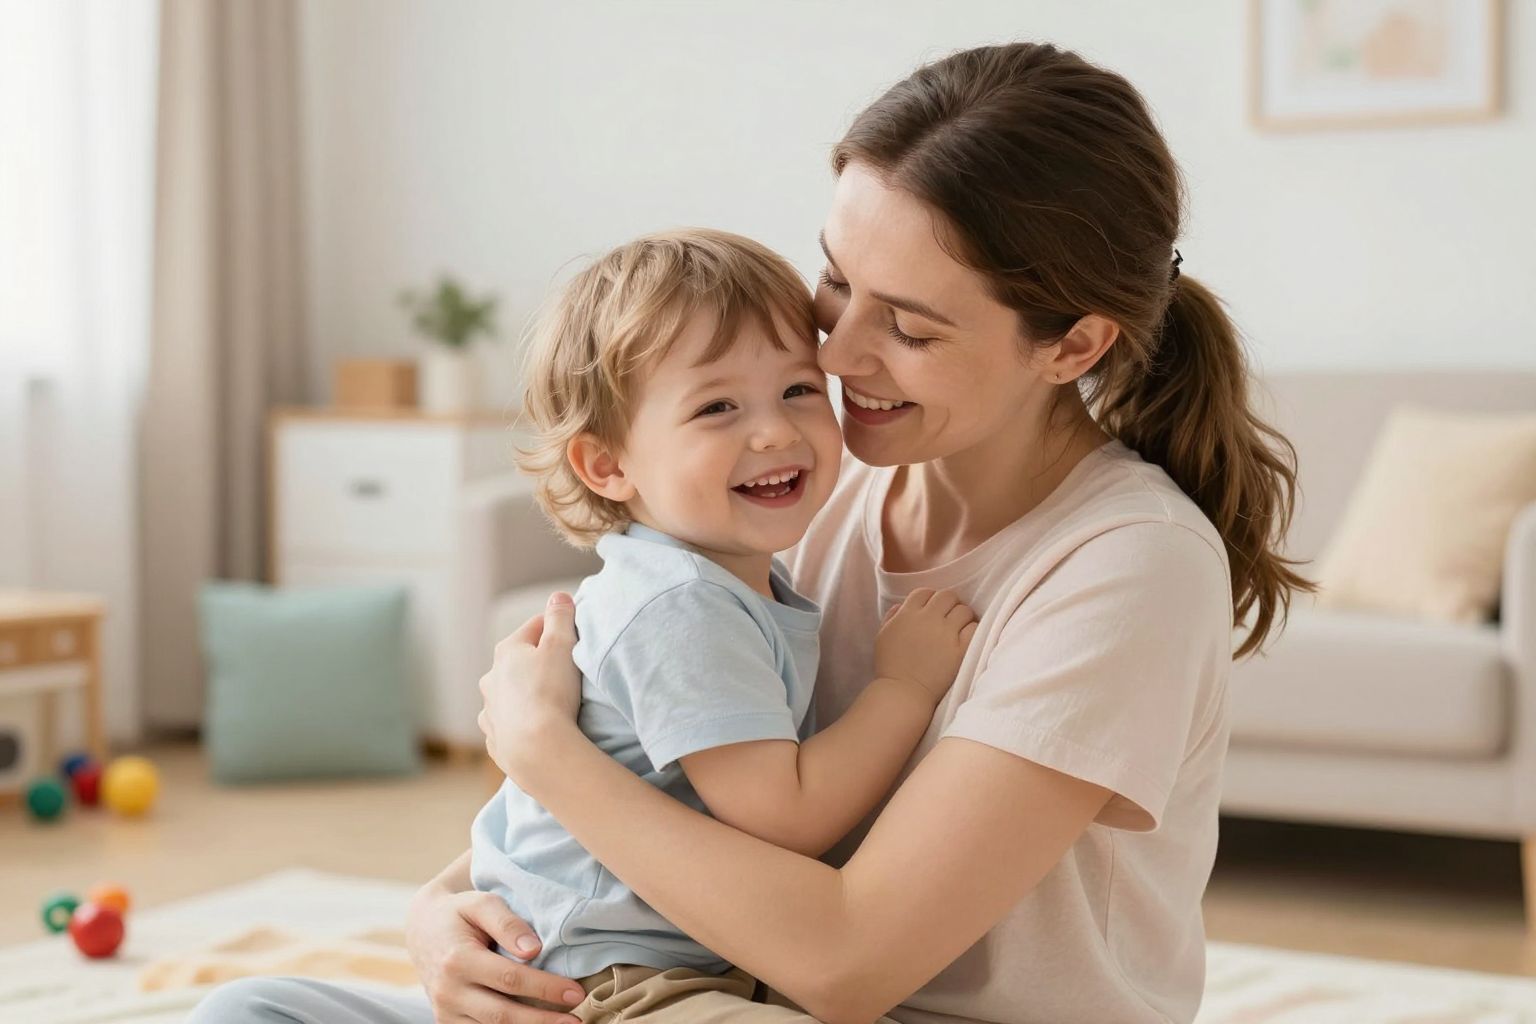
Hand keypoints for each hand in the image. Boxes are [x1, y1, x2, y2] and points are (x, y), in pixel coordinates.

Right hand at [405, 880, 584, 1022]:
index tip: (576, 991)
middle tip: (577, 1019)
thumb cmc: (460, 913)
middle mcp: (448, 991)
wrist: (423, 929)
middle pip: (502, 1015)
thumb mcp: (482, 904)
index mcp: (457, 960)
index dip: (545, 988)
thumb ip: (508, 924)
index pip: (510, 979)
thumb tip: (534, 950)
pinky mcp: (447, 1022)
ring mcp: (445, 1011)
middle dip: (543, 1021)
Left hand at [478, 592, 582, 784]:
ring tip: (551, 703)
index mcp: (507, 651)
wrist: (537, 749)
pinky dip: (520, 721)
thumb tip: (558, 597)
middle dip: (540, 661)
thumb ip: (561, 617)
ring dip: (526, 692)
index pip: (535, 626)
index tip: (575, 634)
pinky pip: (507, 723)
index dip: (558, 626)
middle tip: (567, 671)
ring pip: (509, 693)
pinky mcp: (494, 738)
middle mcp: (491, 678)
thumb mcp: (562, 645)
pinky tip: (535, 728)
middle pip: (519, 660)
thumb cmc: (551, 692)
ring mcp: (490, 710)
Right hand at [874, 588, 977, 703]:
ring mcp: (945, 634)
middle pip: (947, 596)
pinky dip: (972, 630)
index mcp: (907, 614)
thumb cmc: (890, 667)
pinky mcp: (960, 649)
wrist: (903, 692)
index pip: (925, 592)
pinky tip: (966, 639)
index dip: (930, 599)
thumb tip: (902, 606)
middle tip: (948, 618)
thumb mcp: (882, 636)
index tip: (931, 610)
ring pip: (963, 610)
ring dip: (962, 617)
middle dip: (948, 604)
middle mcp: (927, 619)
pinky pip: (974, 628)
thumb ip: (892, 617)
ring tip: (959, 629)